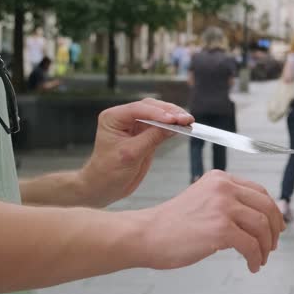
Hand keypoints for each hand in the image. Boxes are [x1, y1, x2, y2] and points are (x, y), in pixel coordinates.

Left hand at [78, 98, 193, 206]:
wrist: (105, 186)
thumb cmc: (109, 171)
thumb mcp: (131, 154)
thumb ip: (151, 138)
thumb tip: (172, 126)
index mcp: (113, 118)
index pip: (138, 109)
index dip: (157, 113)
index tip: (173, 120)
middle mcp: (124, 117)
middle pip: (151, 107)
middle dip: (170, 112)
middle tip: (186, 119)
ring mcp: (136, 124)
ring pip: (158, 113)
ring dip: (174, 117)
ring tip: (188, 122)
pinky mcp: (145, 133)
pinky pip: (161, 126)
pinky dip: (173, 126)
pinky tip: (184, 127)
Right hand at [137, 170, 285, 272]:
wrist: (146, 234)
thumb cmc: (171, 224)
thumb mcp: (202, 200)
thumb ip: (226, 203)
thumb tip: (256, 221)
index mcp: (220, 179)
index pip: (259, 192)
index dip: (272, 211)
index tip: (276, 227)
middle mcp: (224, 187)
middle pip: (266, 207)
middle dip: (274, 229)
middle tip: (273, 246)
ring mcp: (223, 207)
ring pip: (262, 226)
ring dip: (266, 246)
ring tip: (261, 259)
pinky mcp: (221, 229)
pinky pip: (251, 245)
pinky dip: (256, 258)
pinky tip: (252, 266)